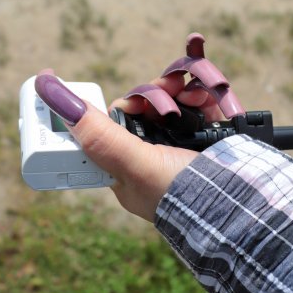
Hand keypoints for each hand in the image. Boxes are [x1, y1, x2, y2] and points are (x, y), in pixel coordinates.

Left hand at [34, 35, 234, 222]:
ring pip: (172, 96)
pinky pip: (200, 96)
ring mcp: (184, 139)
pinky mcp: (211, 128)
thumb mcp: (134, 165)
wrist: (242, 204)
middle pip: (145, 104)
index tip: (129, 100)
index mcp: (129, 165)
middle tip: (169, 94)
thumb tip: (50, 92)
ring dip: (182, 89)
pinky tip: (207, 91)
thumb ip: (97, 134)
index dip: (121, 105)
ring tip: (195, 96)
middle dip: (156, 95)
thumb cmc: (183, 196)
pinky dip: (203, 87)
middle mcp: (154, 151)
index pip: (113, 122)